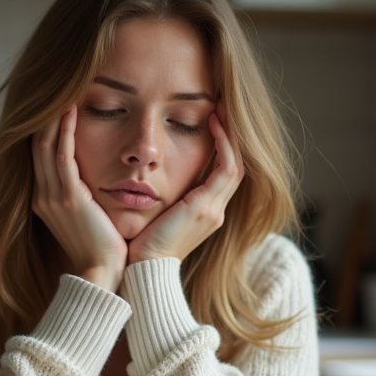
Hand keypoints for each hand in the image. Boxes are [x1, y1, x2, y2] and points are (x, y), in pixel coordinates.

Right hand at [33, 106, 127, 291]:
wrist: (102, 273)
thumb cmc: (101, 248)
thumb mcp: (84, 218)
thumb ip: (80, 197)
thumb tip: (90, 181)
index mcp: (43, 201)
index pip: (39, 155)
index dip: (44, 128)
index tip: (55, 104)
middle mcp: (42, 196)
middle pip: (36, 146)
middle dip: (43, 117)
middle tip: (55, 89)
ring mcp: (52, 197)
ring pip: (45, 146)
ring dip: (52, 117)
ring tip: (63, 91)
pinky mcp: (68, 198)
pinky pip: (62, 156)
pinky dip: (64, 132)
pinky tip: (71, 111)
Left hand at [127, 103, 243, 264]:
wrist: (142, 270)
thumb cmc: (139, 245)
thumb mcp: (155, 216)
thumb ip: (160, 197)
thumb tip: (147, 177)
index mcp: (205, 213)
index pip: (222, 172)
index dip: (222, 145)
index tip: (213, 119)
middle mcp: (215, 210)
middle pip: (236, 164)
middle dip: (231, 135)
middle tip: (223, 106)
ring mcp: (214, 210)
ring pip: (236, 163)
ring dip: (230, 134)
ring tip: (221, 107)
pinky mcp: (205, 208)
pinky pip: (226, 168)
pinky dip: (223, 144)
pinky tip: (212, 123)